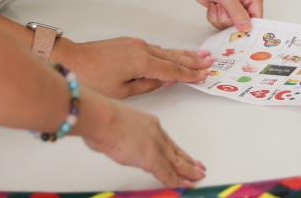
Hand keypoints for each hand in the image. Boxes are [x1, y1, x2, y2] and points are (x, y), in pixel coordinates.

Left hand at [55, 37, 211, 98]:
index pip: (174, 71)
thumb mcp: (122, 91)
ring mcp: (135, 44)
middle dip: (193, 60)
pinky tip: (173, 54)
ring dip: (183, 54)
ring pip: (165, 51)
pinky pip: (155, 48)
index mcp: (143, 62)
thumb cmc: (92, 78)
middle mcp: (143, 49)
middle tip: (210, 60)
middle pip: (174, 57)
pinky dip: (168, 52)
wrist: (71, 59)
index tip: (205, 74)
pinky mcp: (128, 43)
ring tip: (199, 55)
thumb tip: (166, 81)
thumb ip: (148, 85)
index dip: (191, 74)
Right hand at [79, 94, 204, 186]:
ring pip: (176, 161)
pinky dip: (176, 180)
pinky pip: (167, 172)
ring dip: (188, 171)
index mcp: (150, 124)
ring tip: (197, 177)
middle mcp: (156, 133)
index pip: (168, 142)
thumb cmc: (101, 119)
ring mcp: (155, 145)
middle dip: (189, 161)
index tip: (185, 156)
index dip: (178, 151)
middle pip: (176, 151)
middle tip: (199, 168)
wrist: (101, 118)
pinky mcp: (151, 157)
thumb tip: (118, 143)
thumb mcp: (117, 124)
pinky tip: (184, 184)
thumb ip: (122, 135)